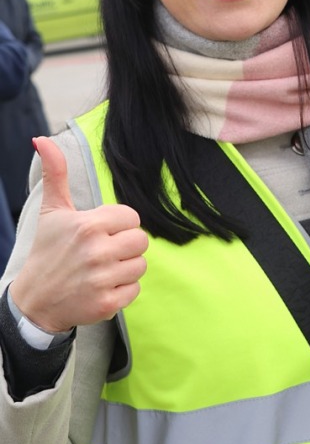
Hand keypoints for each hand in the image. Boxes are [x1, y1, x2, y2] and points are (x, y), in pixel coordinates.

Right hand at [10, 136, 148, 332]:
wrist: (34, 301)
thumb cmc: (48, 251)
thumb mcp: (52, 211)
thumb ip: (56, 173)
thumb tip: (43, 140)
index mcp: (88, 225)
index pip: (132, 217)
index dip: (119, 225)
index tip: (100, 232)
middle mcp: (97, 251)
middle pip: (141, 241)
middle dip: (126, 245)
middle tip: (104, 251)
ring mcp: (102, 279)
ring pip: (140, 265)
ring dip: (125, 268)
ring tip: (102, 269)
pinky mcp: (107, 303)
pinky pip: (136, 289)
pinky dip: (123, 290)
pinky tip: (102, 286)